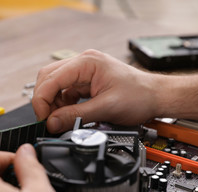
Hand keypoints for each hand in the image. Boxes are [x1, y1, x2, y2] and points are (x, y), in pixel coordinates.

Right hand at [32, 49, 160, 132]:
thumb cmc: (139, 95)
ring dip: (52, 103)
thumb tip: (52, 123)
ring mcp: (84, 72)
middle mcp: (83, 63)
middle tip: (47, 120)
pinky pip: (65, 91)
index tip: (43, 118)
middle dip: (44, 100)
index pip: (51, 78)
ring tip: (58, 119)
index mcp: (87, 62)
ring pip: (54, 85)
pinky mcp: (86, 82)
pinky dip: (62, 104)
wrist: (156, 96)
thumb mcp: (106, 108)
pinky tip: (67, 114)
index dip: (42, 100)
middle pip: (48, 78)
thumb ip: (76, 116)